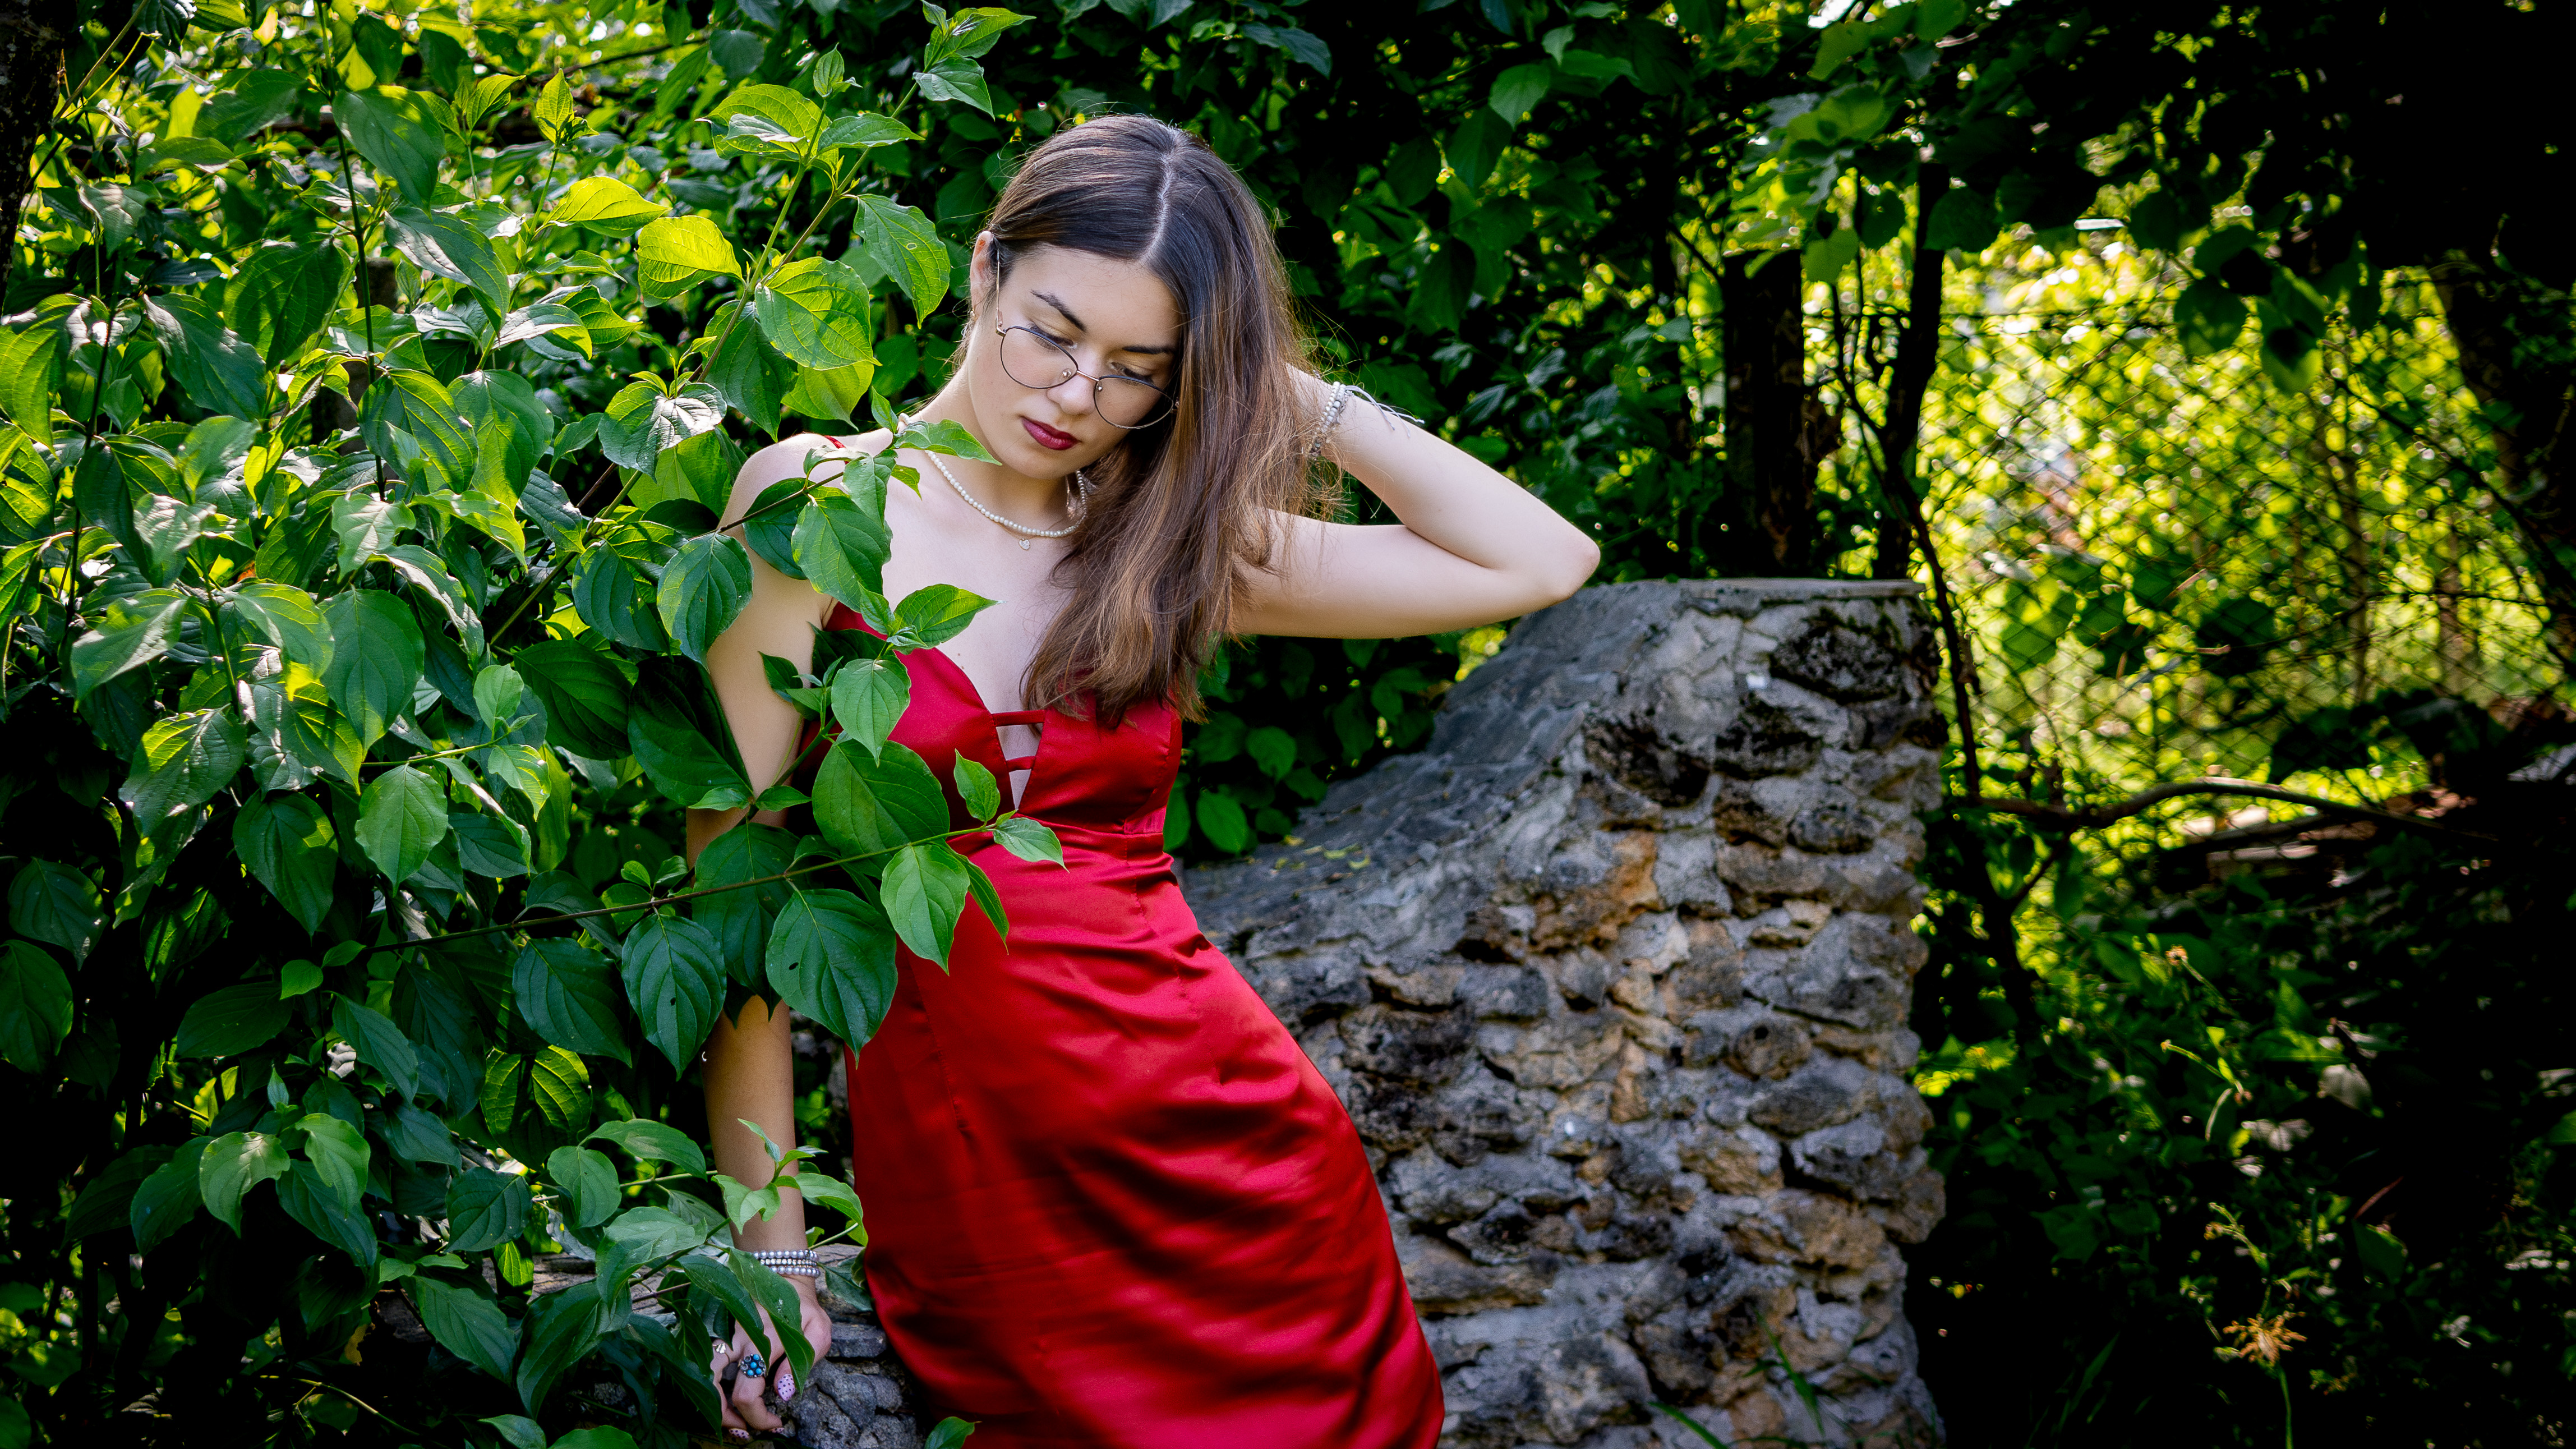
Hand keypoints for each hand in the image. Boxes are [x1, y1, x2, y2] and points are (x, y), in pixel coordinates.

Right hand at [710, 1277, 833, 1439]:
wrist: (783, 1275)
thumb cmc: (802, 1308)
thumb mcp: (817, 1330)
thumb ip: (800, 1363)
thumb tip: (783, 1393)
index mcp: (764, 1340)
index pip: (747, 1392)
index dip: (757, 1418)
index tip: (774, 1422)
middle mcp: (737, 1338)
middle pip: (712, 1384)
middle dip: (725, 1416)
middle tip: (744, 1430)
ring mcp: (721, 1332)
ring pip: (700, 1371)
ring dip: (711, 1402)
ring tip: (731, 1420)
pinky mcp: (715, 1329)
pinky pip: (701, 1360)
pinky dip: (706, 1384)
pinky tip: (723, 1398)